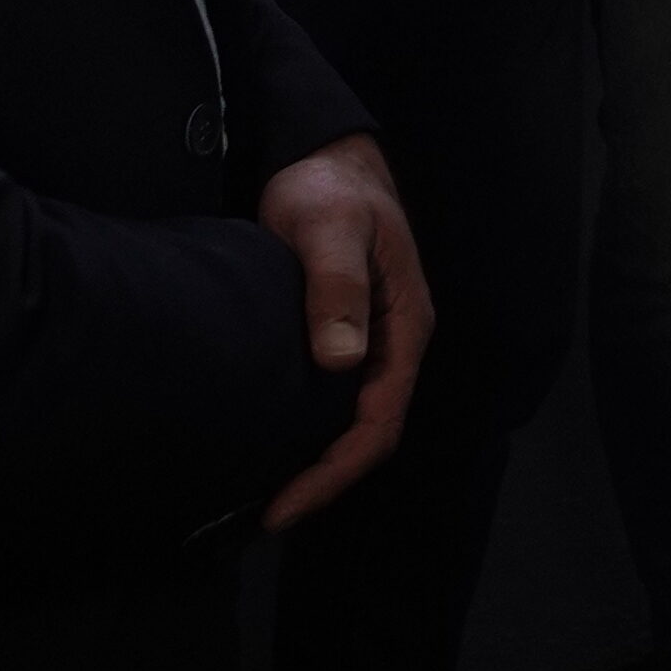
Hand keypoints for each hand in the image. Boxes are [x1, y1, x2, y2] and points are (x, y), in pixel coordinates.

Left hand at [255, 135, 433, 528]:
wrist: (325, 157)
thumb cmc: (331, 190)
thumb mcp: (331, 230)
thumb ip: (339, 288)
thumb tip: (342, 361)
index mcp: (406, 327)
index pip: (379, 421)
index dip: (335, 471)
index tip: (284, 505)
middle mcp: (394, 345)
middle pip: (369, 433)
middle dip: (324, 479)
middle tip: (266, 513)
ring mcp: (371, 343)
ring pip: (351, 421)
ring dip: (315, 461)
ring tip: (265, 492)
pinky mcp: (342, 336)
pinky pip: (333, 400)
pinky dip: (305, 432)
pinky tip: (270, 442)